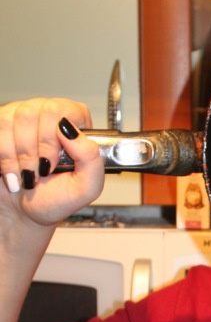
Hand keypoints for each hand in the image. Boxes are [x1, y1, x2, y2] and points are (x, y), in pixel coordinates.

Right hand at [0, 98, 103, 228]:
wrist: (24, 212)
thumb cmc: (56, 198)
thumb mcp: (86, 187)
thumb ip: (91, 158)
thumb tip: (71, 130)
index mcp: (76, 122)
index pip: (62, 110)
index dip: (52, 138)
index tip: (52, 163)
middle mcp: (48, 113)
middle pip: (32, 112)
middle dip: (32, 150)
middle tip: (39, 172)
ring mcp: (22, 115)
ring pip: (10, 120)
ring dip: (16, 157)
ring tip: (26, 175)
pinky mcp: (2, 124)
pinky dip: (3, 156)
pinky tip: (12, 171)